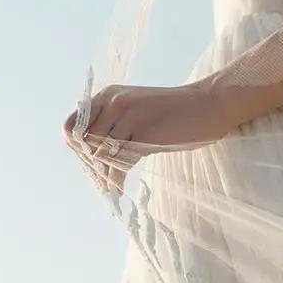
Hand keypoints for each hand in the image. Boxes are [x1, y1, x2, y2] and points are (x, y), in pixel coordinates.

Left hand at [61, 77, 247, 197]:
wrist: (209, 106)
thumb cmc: (175, 114)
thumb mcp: (138, 112)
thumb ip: (115, 126)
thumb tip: (93, 158)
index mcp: (107, 95)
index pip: (73, 125)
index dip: (76, 148)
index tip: (88, 165)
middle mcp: (112, 101)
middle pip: (84, 142)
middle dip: (89, 164)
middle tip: (99, 181)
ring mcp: (127, 114)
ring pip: (100, 153)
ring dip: (102, 174)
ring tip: (107, 187)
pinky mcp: (143, 131)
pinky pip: (119, 160)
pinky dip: (116, 178)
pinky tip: (117, 188)